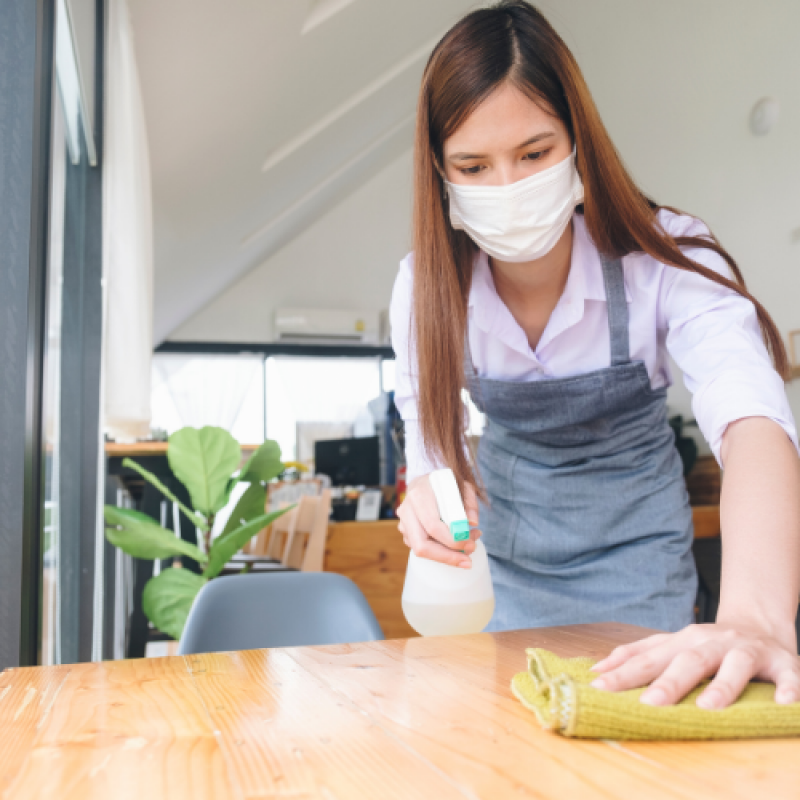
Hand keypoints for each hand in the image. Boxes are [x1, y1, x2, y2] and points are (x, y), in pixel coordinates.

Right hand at [397, 474, 481, 568]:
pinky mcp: (406, 533)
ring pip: (419, 550)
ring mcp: (403, 523)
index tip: (470, 544)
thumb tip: (472, 522)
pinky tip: (455, 546)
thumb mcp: (461, 485)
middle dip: (447, 557)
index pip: (432, 525)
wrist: (424, 482)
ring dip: (445, 556)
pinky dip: (439, 552)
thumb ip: (470, 502)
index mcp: (419, 495)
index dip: (451, 540)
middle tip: (468, 560)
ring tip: (466, 551)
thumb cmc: (444, 483)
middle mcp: (407, 510)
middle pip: (421, 545)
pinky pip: (421, 549)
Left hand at [589, 622, 799, 708]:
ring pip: (733, 665)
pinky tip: (781, 704)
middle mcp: (712, 642)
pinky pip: (787, 676)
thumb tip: (597, 671)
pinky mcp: (782, 662)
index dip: (623, 673)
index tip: (598, 688)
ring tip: (707, 708)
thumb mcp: (673, 646)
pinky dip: (787, 689)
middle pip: (688, 661)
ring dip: (722, 686)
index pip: (649, 657)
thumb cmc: (709, 646)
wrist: (761, 624)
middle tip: (650, 705)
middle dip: (668, 682)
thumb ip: (640, 657)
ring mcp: (746, 650)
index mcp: (682, 641)